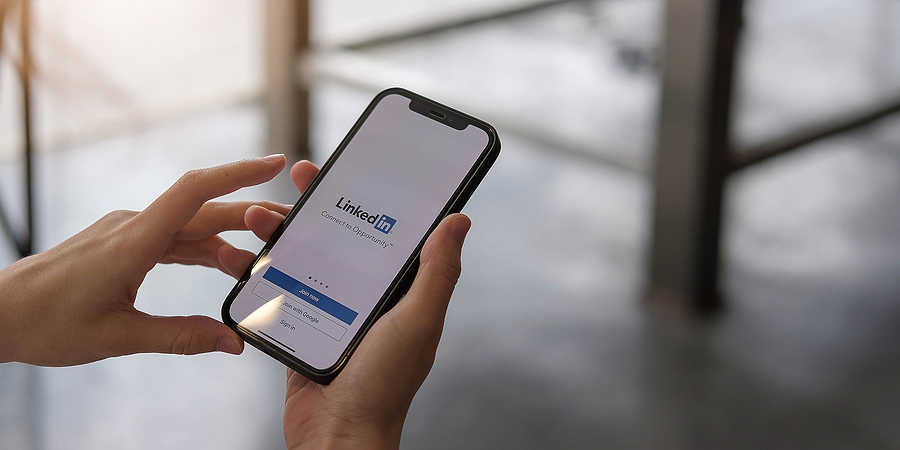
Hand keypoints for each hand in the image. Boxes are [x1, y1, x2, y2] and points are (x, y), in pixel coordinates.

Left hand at [0, 155, 292, 365]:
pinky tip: (221, 266)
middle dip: (249, 214)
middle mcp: (133, 226)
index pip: (195, 192)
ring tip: (262, 256)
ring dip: (227, 238)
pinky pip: (172, 239)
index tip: (273, 164)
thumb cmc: (48, 324)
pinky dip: (201, 250)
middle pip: (203, 210)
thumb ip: (181, 337)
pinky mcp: (122, 243)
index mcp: (133, 241)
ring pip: (190, 226)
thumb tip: (233, 343)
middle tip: (291, 223)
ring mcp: (127, 232)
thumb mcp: (119, 337)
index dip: (238, 174)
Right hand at [274, 163, 470, 449]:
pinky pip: (277, 291)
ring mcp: (330, 309)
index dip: (368, 195)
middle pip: (337, 236)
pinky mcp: (299, 327)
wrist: (338, 439)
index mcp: (397, 289)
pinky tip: (236, 257)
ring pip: (302, 258)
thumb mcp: (416, 322)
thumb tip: (459, 219)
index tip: (348, 166)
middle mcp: (364, 294)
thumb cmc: (384, 385)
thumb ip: (436, 272)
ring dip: (277, 234)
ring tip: (254, 218)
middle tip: (294, 178)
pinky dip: (256, 272)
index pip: (383, 229)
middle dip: (314, 204)